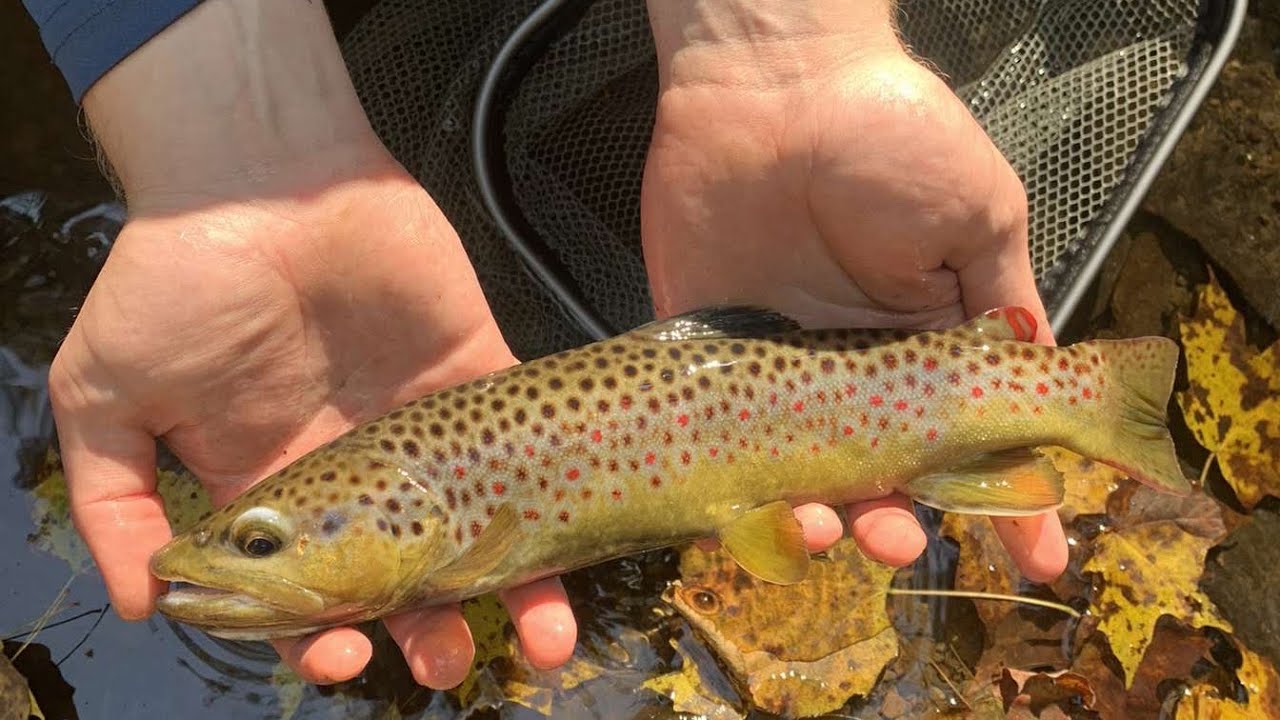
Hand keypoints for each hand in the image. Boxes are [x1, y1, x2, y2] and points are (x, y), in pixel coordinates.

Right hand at [48, 0, 575, 687]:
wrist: (262, 174)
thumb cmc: (176, 278)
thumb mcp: (105, 394)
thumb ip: (113, 501)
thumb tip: (140, 605)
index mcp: (274, 488)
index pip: (308, 590)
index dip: (324, 631)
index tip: (342, 653)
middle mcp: (355, 471)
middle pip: (406, 573)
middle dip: (429, 628)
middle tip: (447, 663)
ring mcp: (420, 427)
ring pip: (477, 527)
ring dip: (513, 591)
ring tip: (542, 641)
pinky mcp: (475, 374)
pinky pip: (522, 446)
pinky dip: (553, 497)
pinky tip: (573, 550)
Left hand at [642, 2, 1066, 580]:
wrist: (771, 83)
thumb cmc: (889, 133)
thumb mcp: (975, 214)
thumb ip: (1000, 303)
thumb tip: (1039, 378)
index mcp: (926, 339)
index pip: (973, 436)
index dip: (1010, 498)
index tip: (1042, 557)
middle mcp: (855, 368)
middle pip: (882, 472)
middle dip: (899, 518)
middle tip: (902, 539)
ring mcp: (778, 369)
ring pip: (800, 472)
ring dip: (821, 517)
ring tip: (828, 529)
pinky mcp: (706, 356)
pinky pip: (716, 433)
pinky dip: (733, 483)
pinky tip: (753, 511)